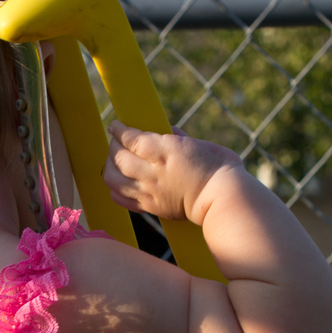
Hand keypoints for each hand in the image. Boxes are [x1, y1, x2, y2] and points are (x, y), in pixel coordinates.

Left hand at [104, 121, 242, 226]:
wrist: (222, 199)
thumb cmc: (218, 167)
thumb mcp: (198, 143)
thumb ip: (178, 137)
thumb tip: (166, 131)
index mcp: (166, 150)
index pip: (131, 138)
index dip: (119, 130)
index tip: (115, 125)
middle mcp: (153, 171)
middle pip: (118, 157)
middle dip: (113, 145)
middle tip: (116, 141)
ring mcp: (149, 191)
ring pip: (113, 178)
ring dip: (109, 167)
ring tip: (114, 162)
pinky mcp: (150, 207)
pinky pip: (121, 199)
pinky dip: (114, 189)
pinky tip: (118, 183)